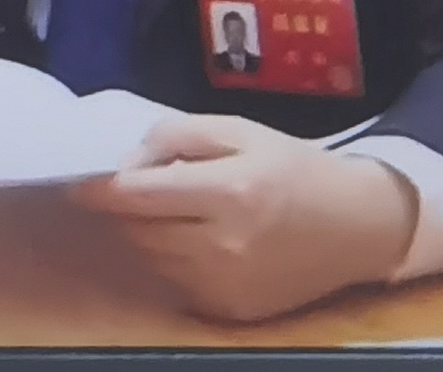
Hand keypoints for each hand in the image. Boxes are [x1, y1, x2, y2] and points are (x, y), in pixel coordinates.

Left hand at [74, 116, 419, 322]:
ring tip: (187, 214)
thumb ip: (177, 135)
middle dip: (134, 208)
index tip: (83, 185)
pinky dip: (178, 262)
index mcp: (229, 192)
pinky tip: (207, 243)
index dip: (103, 190)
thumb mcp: (241, 130)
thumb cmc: (295, 169)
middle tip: (151, 190)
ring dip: (154, 234)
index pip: (140, 196)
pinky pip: (178, 283)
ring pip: (154, 258)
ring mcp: (228, 284)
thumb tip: (128, 164)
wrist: (359, 226)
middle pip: (140, 229)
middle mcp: (224, 245)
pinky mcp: (233, 311)